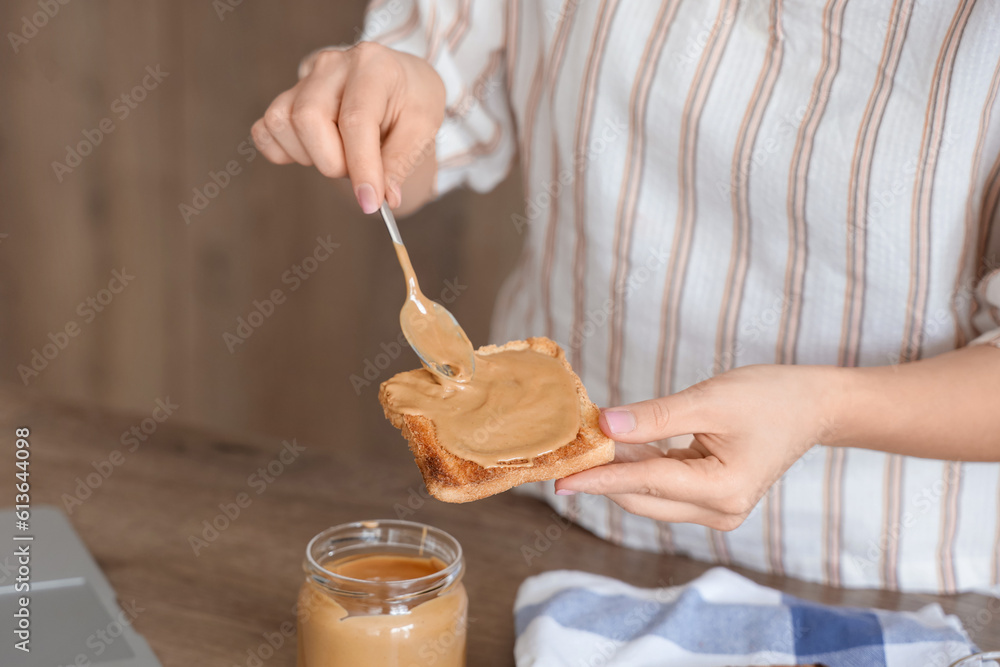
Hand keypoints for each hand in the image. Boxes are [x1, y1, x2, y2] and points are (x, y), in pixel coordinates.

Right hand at [251, 42, 445, 214]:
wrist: (399, 81)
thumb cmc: (412, 101)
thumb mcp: (423, 127)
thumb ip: (402, 162)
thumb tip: (386, 199)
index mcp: (373, 66)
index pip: (356, 119)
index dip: (361, 166)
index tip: (370, 202)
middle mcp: (333, 64)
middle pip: (308, 118)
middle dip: (333, 161)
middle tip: (357, 169)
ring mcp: (305, 79)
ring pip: (282, 123)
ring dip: (311, 156)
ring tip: (341, 154)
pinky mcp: (287, 96)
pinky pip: (265, 129)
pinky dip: (282, 151)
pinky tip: (314, 152)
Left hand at [555, 365, 843, 530]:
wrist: (812, 406)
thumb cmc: (769, 397)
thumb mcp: (707, 400)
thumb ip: (653, 417)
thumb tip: (604, 426)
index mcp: (722, 491)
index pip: (645, 484)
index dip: (599, 478)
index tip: (560, 480)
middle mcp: (721, 512)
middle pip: (643, 497)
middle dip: (604, 475)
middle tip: (565, 454)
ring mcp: (719, 511)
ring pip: (651, 496)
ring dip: (621, 472)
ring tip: (587, 446)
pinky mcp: (714, 502)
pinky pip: (665, 490)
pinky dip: (641, 470)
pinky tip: (620, 448)